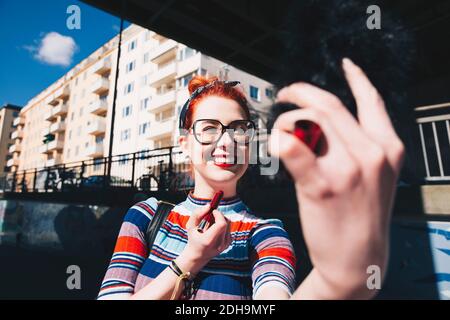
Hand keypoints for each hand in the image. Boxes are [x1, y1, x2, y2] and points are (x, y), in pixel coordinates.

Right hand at [177, 204, 231, 274]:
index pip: (221, 224)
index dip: (219, 215)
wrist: (198, 256)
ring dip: (220, 220)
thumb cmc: (193, 239)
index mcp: (208, 240)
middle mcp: (219, 244)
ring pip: (228, 224)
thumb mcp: (190, 226)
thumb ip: (197, 214)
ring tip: (211, 224)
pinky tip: (215, 230)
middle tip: (211, 215)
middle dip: (219, 215)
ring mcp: (225, 245)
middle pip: (226, 222)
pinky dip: (222, 226)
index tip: (213, 211)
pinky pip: (228, 229)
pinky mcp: (228, 244)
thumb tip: (209, 206)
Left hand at [269, 58, 404, 296]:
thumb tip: (322, 123)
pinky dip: (279, 140)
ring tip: (280, 133)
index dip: (357, 78)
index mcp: (388, 148)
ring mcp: (348, 168)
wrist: (358, 260)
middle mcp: (372, 153)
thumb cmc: (361, 217)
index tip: (346, 65)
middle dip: (300, 94)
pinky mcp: (322, 185)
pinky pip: (294, 149)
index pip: (370, 101)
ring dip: (287, 121)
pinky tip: (274, 142)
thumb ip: (359, 146)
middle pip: (329, 106)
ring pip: (309, 121)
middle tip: (283, 95)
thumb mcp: (376, 176)